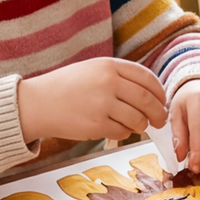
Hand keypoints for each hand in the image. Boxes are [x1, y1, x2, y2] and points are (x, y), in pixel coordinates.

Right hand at [16, 58, 165, 148]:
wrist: (36, 103)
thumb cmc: (66, 87)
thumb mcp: (93, 69)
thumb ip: (119, 77)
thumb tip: (151, 94)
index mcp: (109, 66)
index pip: (147, 78)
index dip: (159, 92)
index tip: (162, 100)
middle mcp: (108, 82)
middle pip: (147, 100)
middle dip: (158, 112)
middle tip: (161, 120)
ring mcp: (102, 104)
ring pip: (137, 119)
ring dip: (142, 125)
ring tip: (138, 125)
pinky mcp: (96, 125)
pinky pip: (122, 132)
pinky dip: (125, 133)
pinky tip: (118, 130)